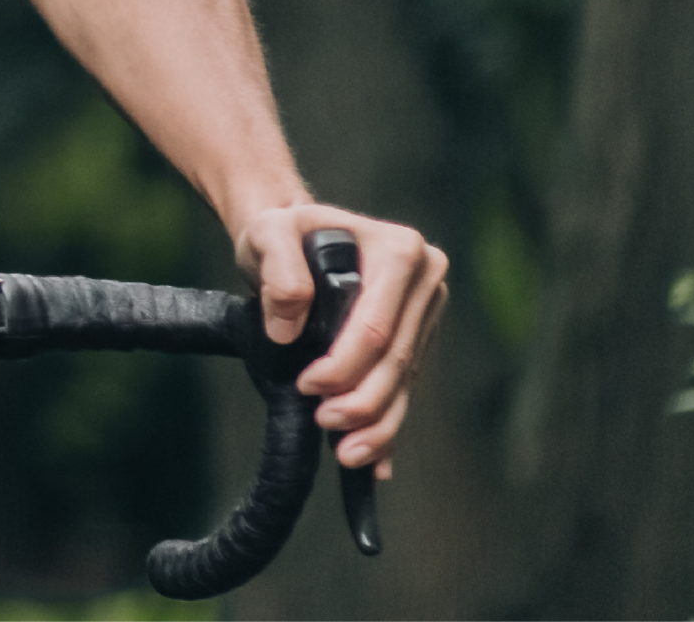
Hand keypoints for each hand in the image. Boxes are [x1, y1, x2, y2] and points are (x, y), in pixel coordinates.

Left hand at [234, 202, 449, 474]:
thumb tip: (288, 325)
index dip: (343, 364)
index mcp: (400, 250)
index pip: (375, 326)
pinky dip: (388, 424)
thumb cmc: (282, 232)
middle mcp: (425, 280)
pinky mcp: (416, 338)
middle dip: (361, 401)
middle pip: (395, 358)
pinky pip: (403, 387)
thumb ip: (278, 268)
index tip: (307, 386)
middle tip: (325, 423)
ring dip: (378, 424)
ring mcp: (424, 312)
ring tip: (349, 455)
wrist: (294, 237)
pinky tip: (377, 461)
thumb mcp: (268, 233)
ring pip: (404, 380)